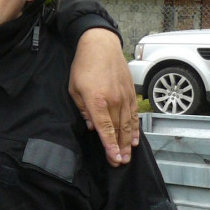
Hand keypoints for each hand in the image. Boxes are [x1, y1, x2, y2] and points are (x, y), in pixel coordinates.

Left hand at [69, 28, 138, 165]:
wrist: (100, 46)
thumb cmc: (83, 66)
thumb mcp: (74, 89)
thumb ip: (83, 109)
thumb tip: (92, 127)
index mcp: (97, 100)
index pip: (105, 128)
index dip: (110, 145)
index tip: (114, 158)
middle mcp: (113, 100)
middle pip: (118, 130)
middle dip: (120, 148)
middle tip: (120, 163)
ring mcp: (124, 97)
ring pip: (128, 125)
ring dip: (129, 142)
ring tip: (128, 156)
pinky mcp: (130, 93)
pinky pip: (134, 115)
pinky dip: (135, 128)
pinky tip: (135, 139)